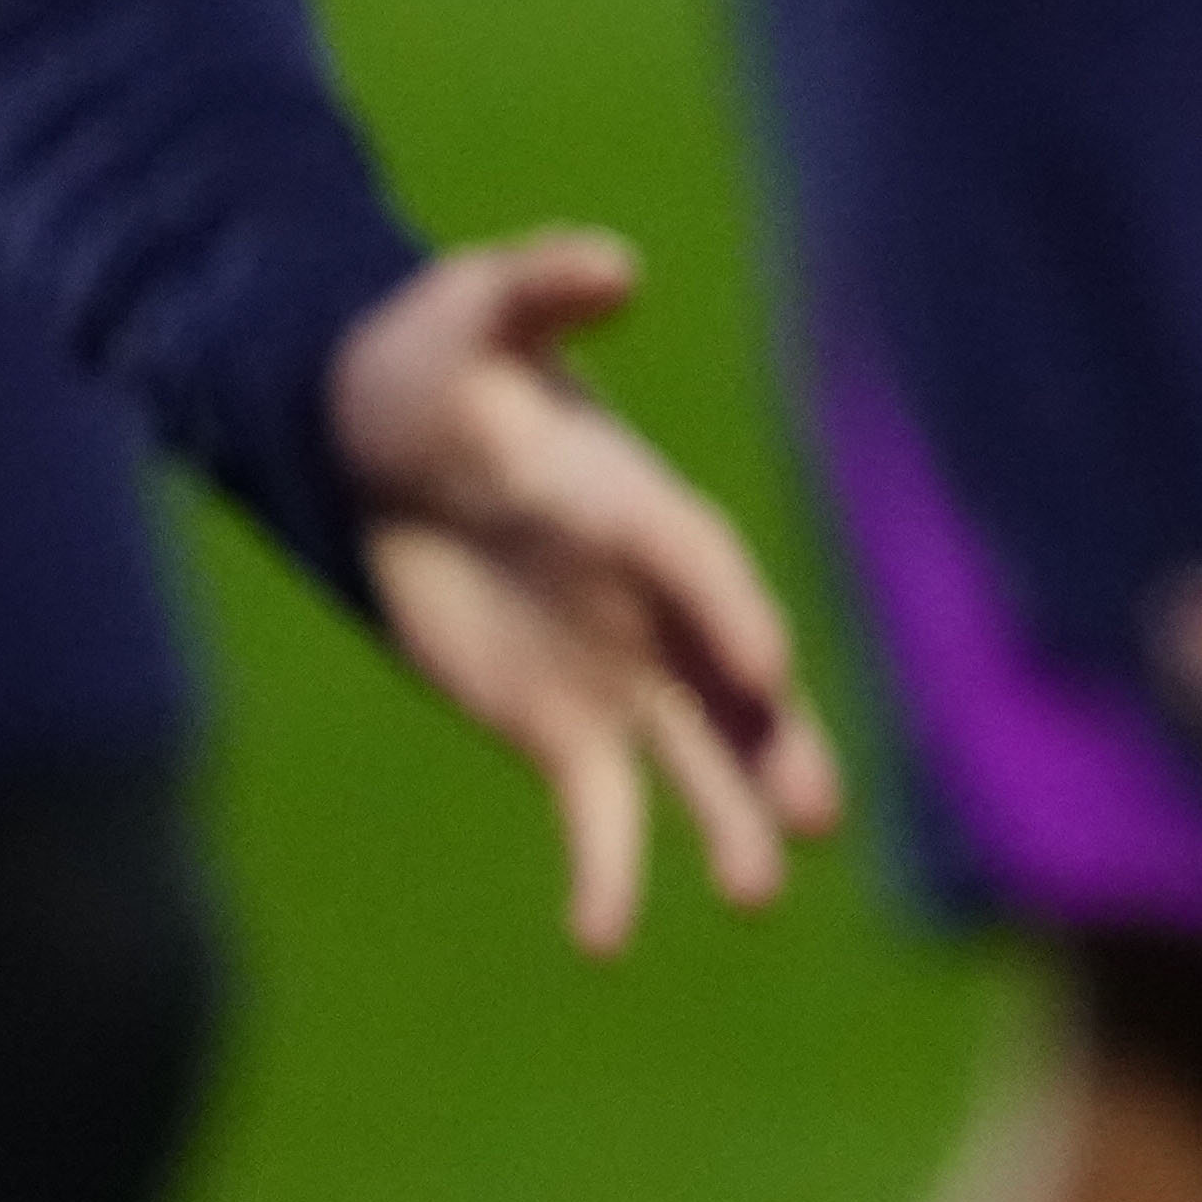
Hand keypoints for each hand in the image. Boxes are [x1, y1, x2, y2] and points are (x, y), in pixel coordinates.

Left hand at [328, 234, 844, 954]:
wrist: (386, 439)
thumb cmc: (436, 363)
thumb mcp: (472, 313)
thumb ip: (538, 290)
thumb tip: (605, 265)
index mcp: (639, 506)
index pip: (700, 567)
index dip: (731, 615)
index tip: (765, 672)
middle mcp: (654, 598)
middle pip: (730, 681)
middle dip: (774, 744)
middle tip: (815, 813)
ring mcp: (620, 666)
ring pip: (694, 755)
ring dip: (727, 819)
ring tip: (752, 892)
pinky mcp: (563, 723)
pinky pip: (600, 806)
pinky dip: (607, 869)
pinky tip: (603, 936)